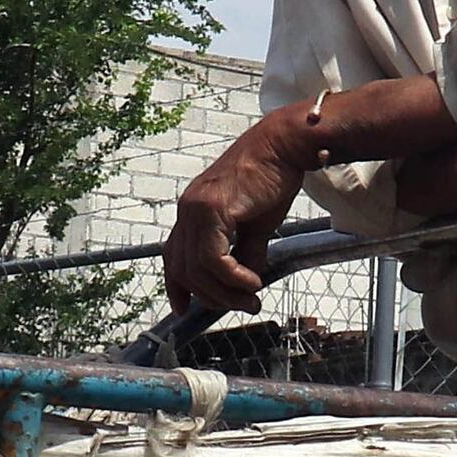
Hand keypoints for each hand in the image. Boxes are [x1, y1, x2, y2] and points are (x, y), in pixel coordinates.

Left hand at [164, 118, 308, 317]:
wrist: (283, 147)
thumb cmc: (273, 179)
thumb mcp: (256, 225)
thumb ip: (245, 253)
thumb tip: (246, 283)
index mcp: (193, 211)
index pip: (173, 255)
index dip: (175, 286)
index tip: (183, 309)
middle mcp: (187, 210)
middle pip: (183, 270)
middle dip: (211, 296)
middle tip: (243, 305)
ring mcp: (195, 208)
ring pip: (197, 269)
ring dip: (225, 292)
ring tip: (252, 298)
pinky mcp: (212, 209)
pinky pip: (213, 258)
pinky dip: (233, 277)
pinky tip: (252, 282)